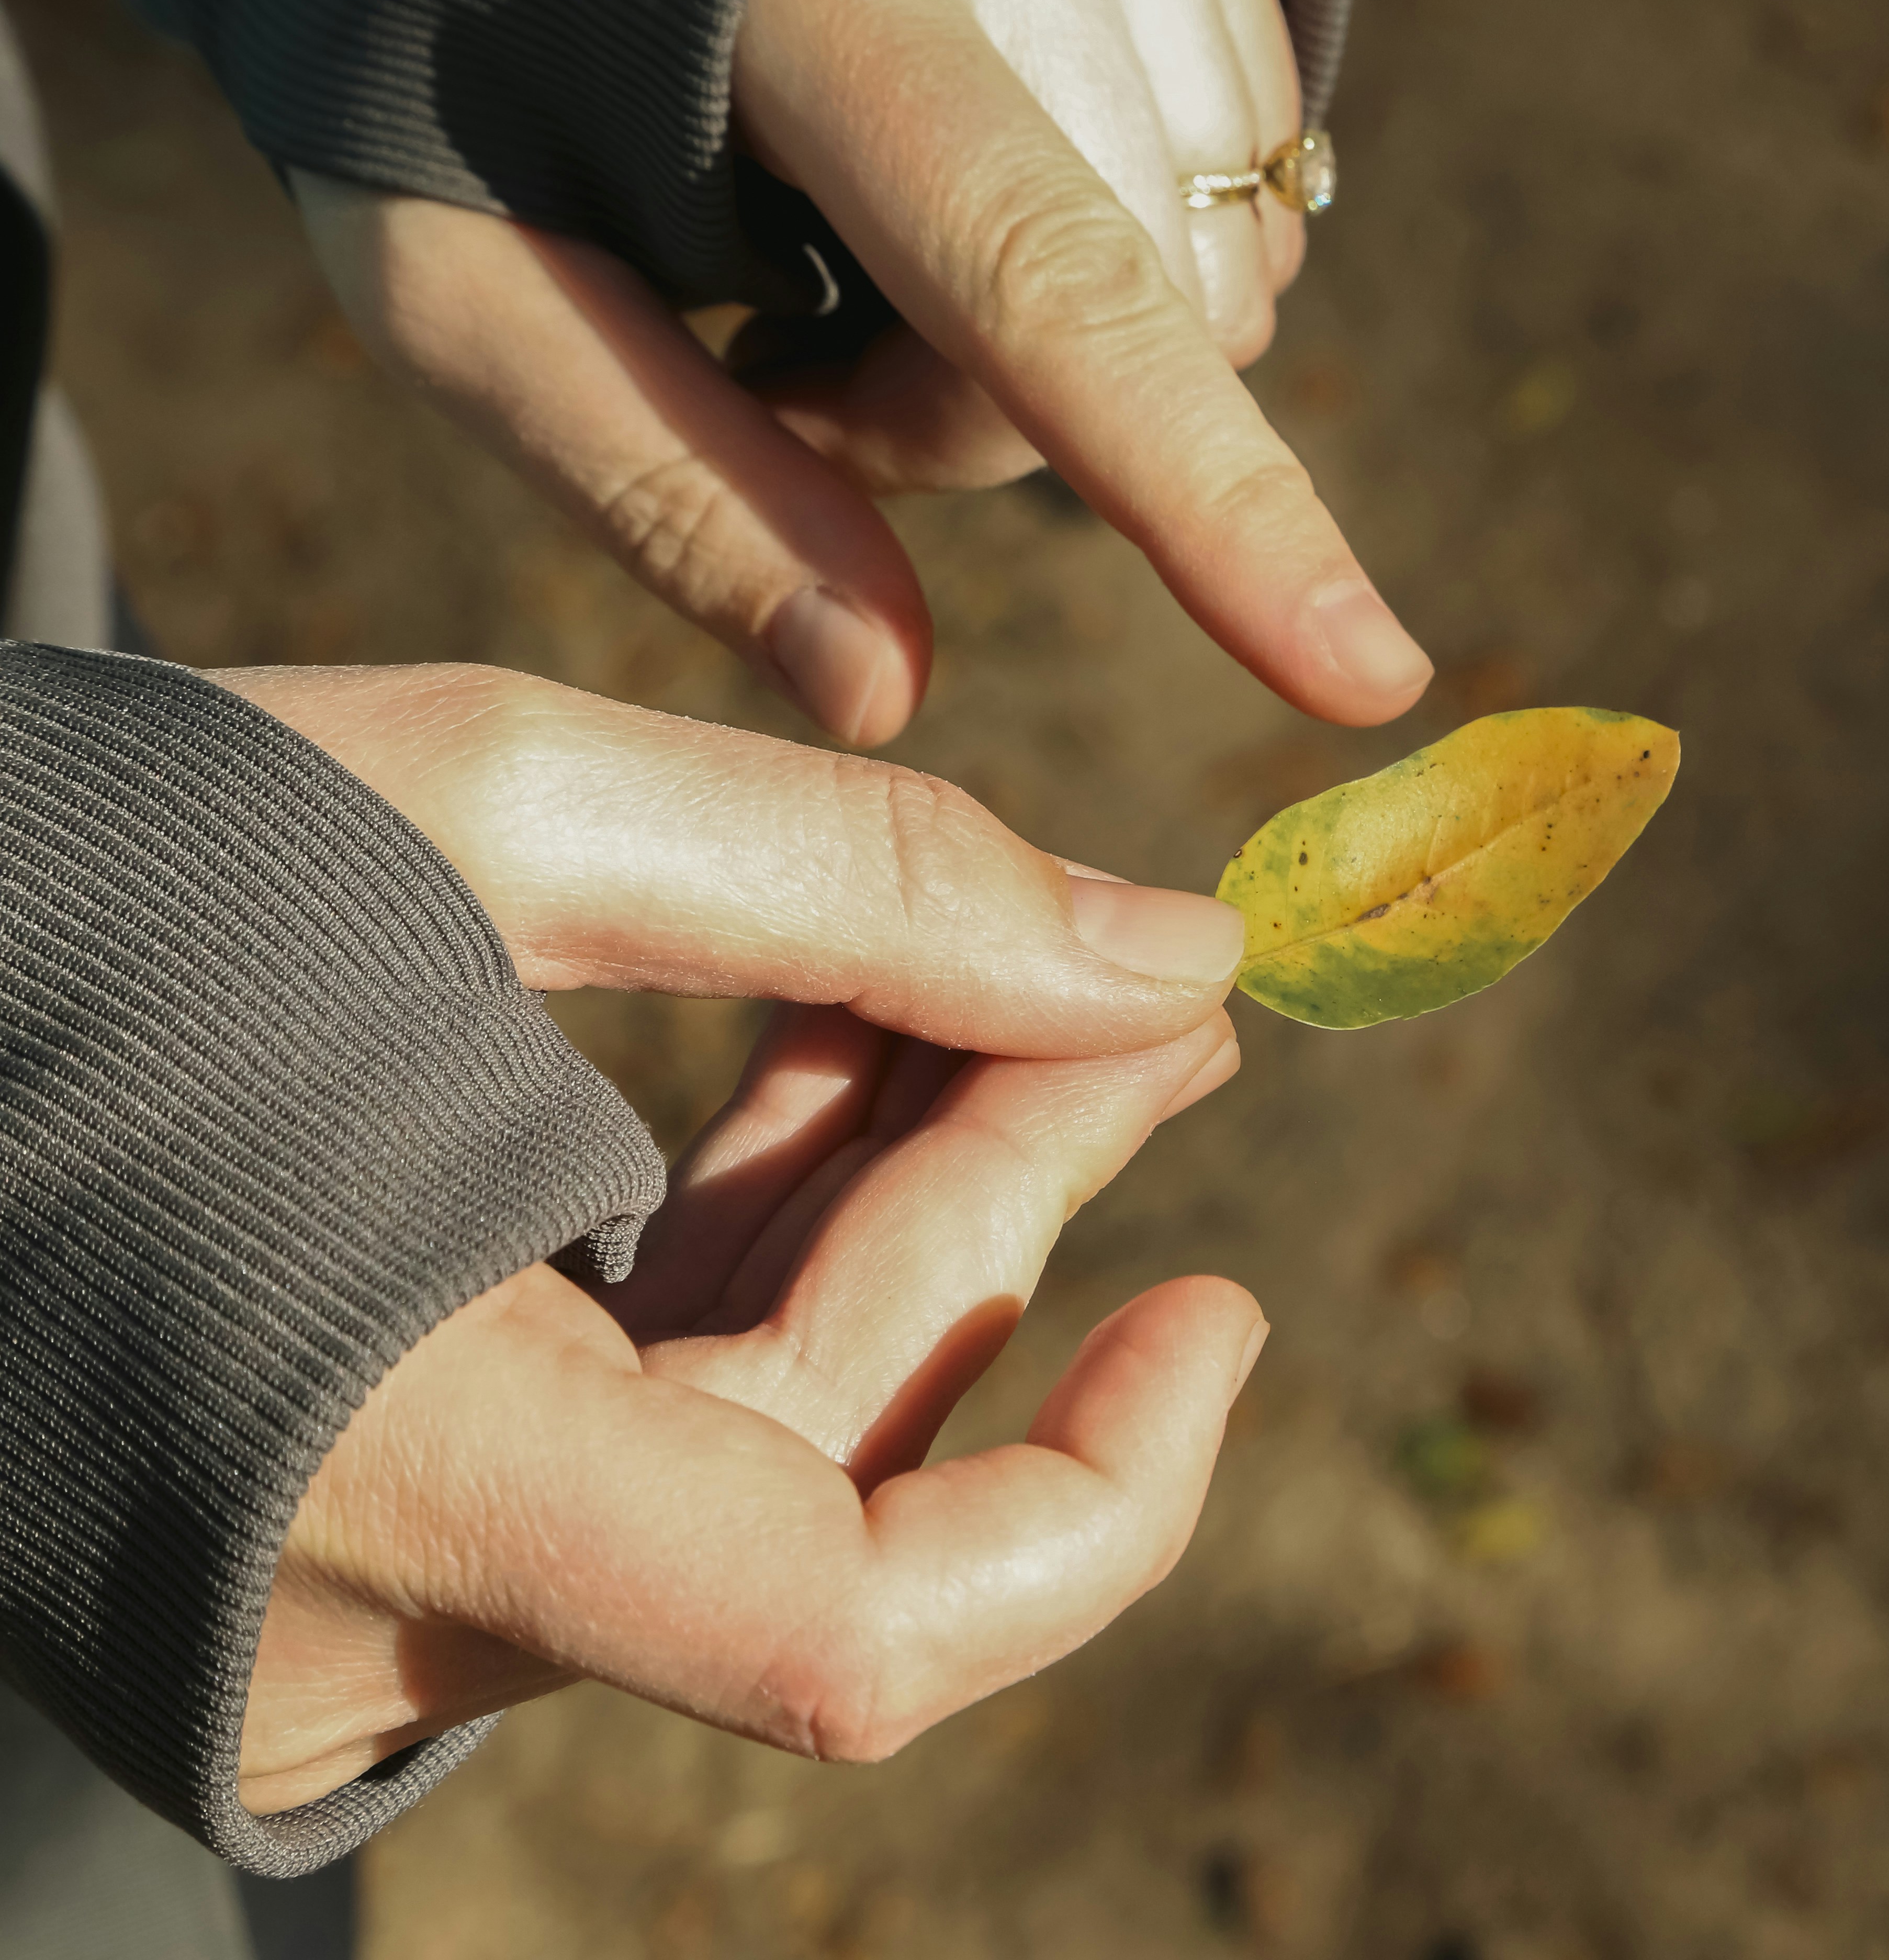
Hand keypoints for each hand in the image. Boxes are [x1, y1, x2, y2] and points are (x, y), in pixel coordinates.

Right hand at [208, 664, 1259, 1808]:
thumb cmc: (59, 879)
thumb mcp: (479, 804)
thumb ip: (868, 886)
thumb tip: (1168, 959)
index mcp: (403, 1474)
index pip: (846, 1633)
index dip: (1094, 1503)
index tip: (1224, 1308)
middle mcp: (379, 1593)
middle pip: (823, 1449)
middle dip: (1001, 1211)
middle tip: (1147, 1008)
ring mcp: (357, 1565)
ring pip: (734, 1410)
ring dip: (894, 1194)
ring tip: (1040, 993)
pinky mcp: (346, 1483)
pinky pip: (617, 1382)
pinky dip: (744, 1216)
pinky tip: (854, 1039)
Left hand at [291, 0, 1430, 747]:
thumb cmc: (430, 64)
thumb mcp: (450, 275)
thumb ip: (656, 484)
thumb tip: (885, 696)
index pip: (1044, 278)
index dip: (1210, 497)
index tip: (1363, 673)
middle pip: (1136, 305)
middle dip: (978, 419)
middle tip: (783, 365)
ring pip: (1216, 259)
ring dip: (1059, 345)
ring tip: (853, 263)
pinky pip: (1246, 172)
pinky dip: (1127, 244)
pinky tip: (964, 189)